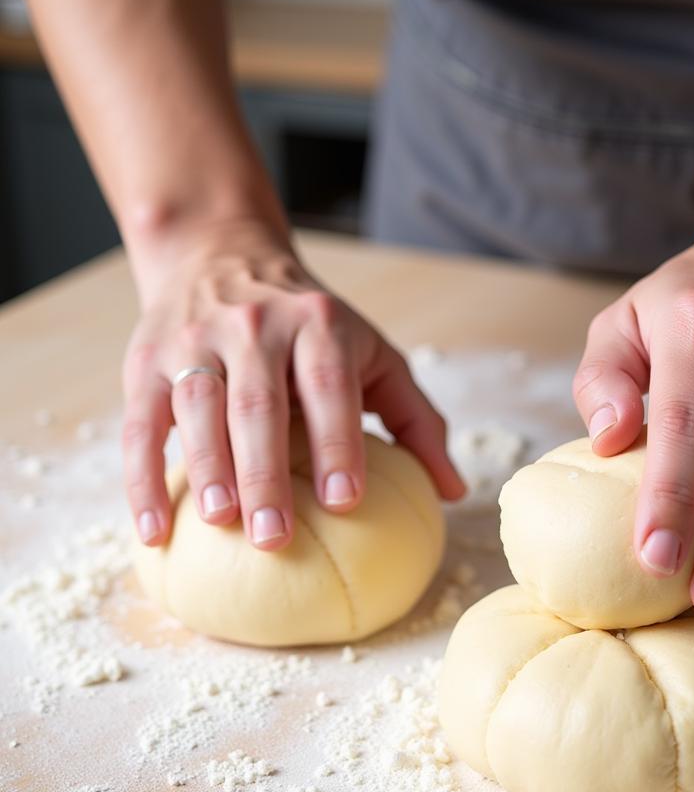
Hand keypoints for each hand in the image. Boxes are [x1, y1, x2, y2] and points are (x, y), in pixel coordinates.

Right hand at [122, 219, 464, 549]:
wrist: (222, 254)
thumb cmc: (315, 327)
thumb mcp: (374, 355)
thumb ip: (415, 419)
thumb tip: (454, 491)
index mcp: (319, 326)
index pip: (328, 385)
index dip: (337, 442)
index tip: (344, 501)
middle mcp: (255, 327)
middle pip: (258, 403)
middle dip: (264, 472)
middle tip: (274, 538)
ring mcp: (196, 341)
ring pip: (197, 407)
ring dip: (206, 467)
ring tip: (219, 523)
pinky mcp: (149, 362)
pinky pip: (142, 422)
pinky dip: (141, 476)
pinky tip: (152, 528)